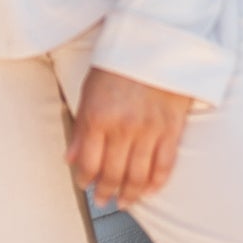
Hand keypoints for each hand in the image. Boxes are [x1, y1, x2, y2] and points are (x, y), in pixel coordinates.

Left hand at [67, 66, 191, 209]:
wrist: (157, 41)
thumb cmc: (120, 62)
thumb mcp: (89, 90)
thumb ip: (81, 128)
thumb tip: (71, 158)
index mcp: (98, 117)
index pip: (88, 163)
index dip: (84, 179)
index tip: (84, 184)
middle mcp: (123, 128)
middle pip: (113, 174)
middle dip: (105, 192)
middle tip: (103, 200)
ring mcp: (149, 130)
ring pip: (138, 175)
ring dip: (130, 194)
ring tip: (125, 202)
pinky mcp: (172, 129)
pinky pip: (164, 165)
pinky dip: (157, 182)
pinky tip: (150, 190)